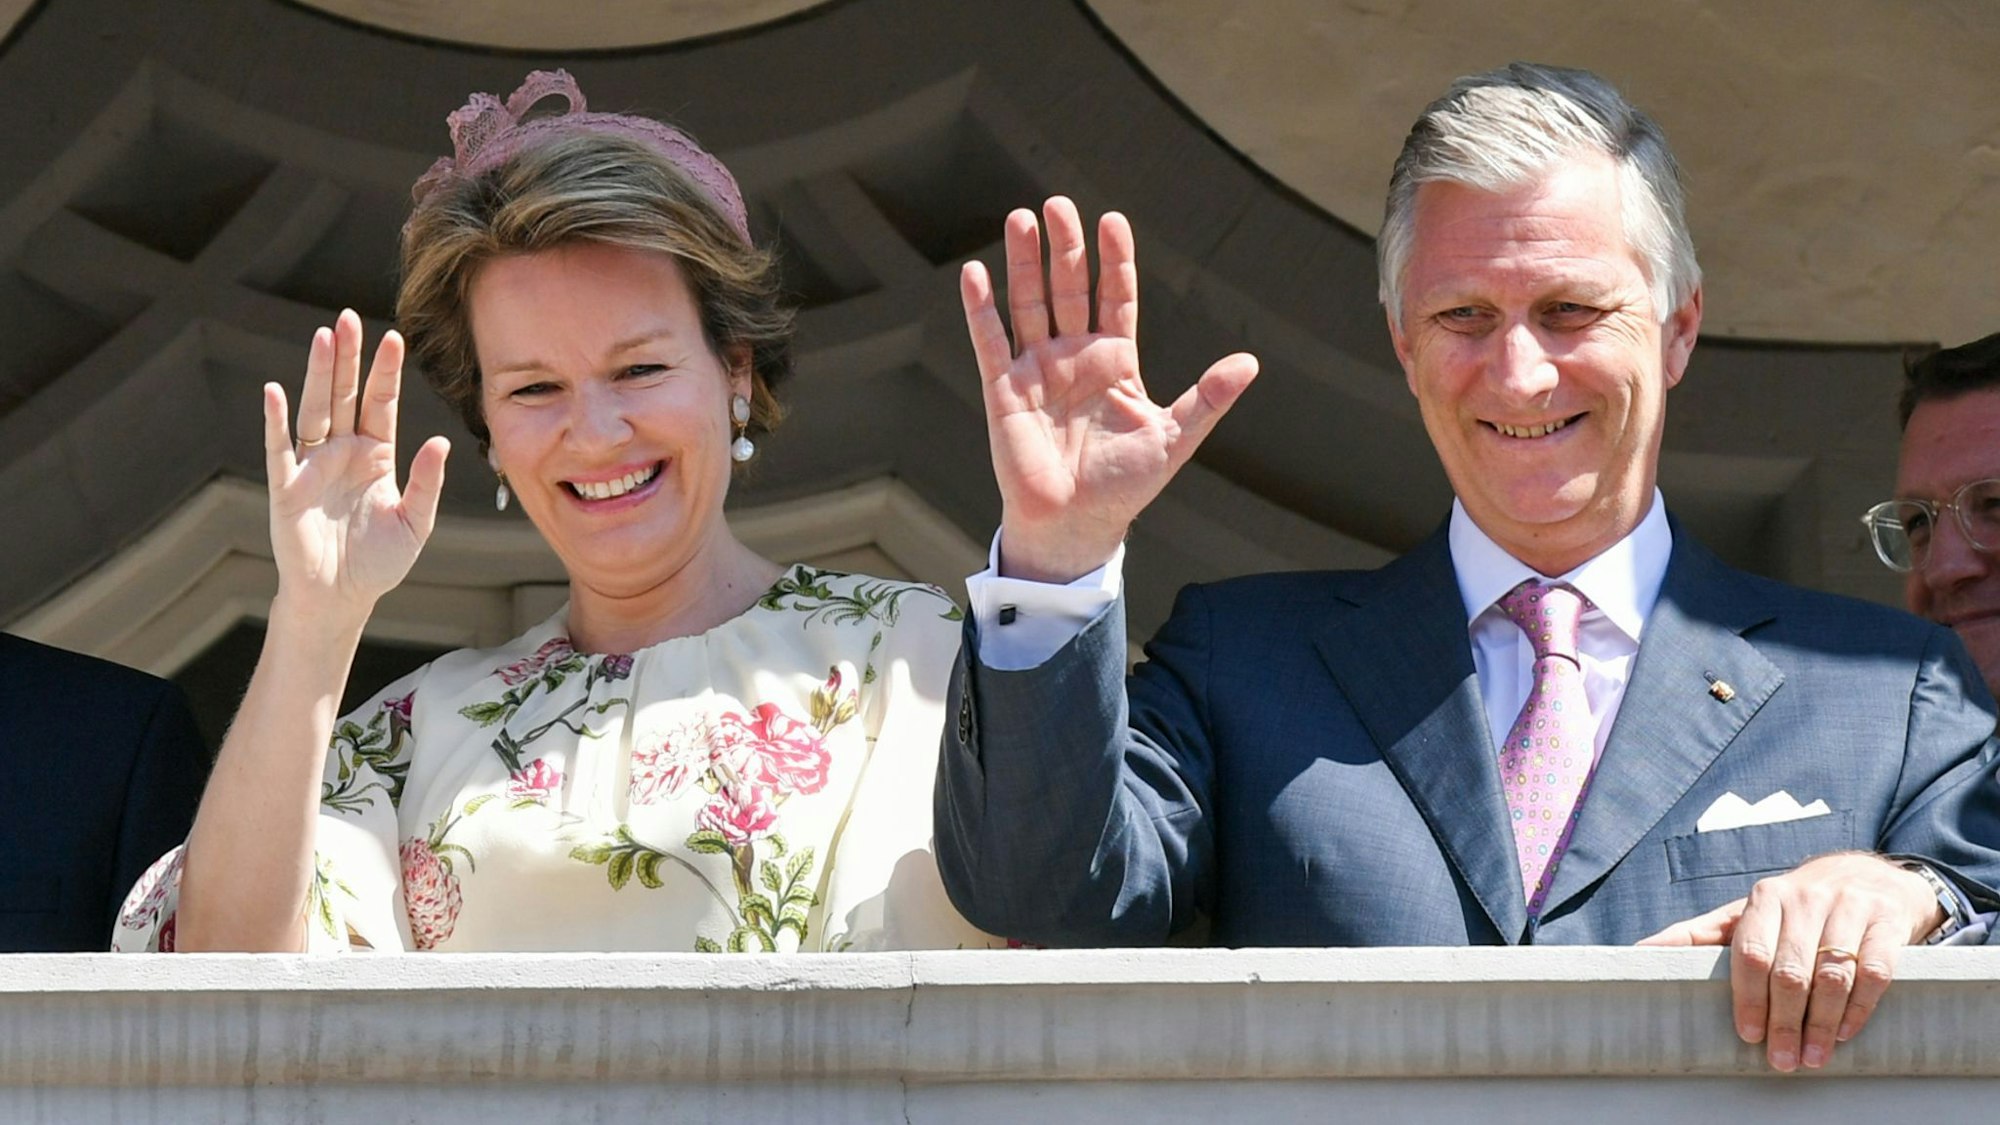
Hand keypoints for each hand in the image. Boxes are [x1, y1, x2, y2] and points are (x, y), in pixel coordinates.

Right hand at [263, 309, 449, 621]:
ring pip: (316, 410)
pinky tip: (275, 391)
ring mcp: (313, 466)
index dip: (385, 373)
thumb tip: (441, 442)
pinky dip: (275, 421)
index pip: (380, 403)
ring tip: (324, 338)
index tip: (394, 337)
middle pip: (345, 396)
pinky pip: (280, 448)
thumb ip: (427, 483)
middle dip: (349, 358)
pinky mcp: (286, 487)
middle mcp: (343, 452)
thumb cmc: (378, 561)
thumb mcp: (414, 522)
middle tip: (350, 318)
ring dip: (318, 376)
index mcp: (376, 455)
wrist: (340, 598)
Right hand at [960, 196, 1257, 582]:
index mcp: (1115, 361)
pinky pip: (990, 341)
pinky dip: (981, 308)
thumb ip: (1208, 398)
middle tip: (1059, 204)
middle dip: (1064, 247)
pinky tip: (975, 272)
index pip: (1115, 296)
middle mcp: (1074, 356)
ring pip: (1028, 303)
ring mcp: (1037, 369)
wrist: (1075, 524)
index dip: (1114, 260)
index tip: (1112, 221)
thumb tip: (1250, 363)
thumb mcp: (1174, 438)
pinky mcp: (1003, 389)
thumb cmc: (1125, 486)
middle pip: (1068, 288)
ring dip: (1024, 263)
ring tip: (1020, 219)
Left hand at [1639, 852, 1942, 1070]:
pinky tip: (1846, 1033)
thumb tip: (1638, 953)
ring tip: (1813, 1057)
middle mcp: (1805, 898)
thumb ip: (1697, 935)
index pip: (1751, 952)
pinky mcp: (1887, 922)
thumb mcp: (1746, 914)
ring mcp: (1850, 907)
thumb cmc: (1794, 907)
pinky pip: (1875, 970)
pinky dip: (1860, 1006)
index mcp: (1764, 898)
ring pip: (1833, 972)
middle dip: (1784, 1020)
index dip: (1748, 997)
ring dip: (1822, 1022)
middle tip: (1782, 1059)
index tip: (1747, 1035)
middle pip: (1791, 969)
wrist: (1868, 876)